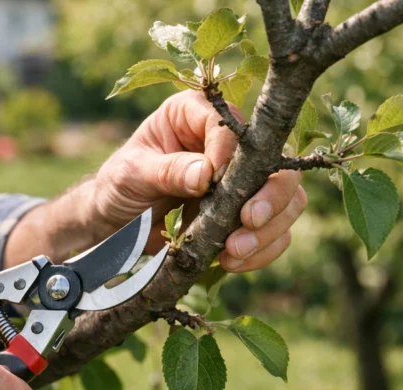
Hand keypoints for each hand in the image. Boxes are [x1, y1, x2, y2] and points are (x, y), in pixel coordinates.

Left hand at [90, 91, 306, 271]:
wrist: (114, 225)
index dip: (231, 155)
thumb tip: (206, 173)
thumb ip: (166, 171)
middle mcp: (229, 143)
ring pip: (288, 199)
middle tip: (249, 220)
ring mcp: (243, 182)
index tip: (215, 183)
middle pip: (277, 162)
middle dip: (271, 195)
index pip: (232, 127)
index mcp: (196, 115)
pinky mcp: (246, 216)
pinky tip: (231, 261)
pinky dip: (261, 250)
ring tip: (234, 251)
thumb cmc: (118, 186)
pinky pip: (275, 232)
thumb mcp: (131, 174)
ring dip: (269, 229)